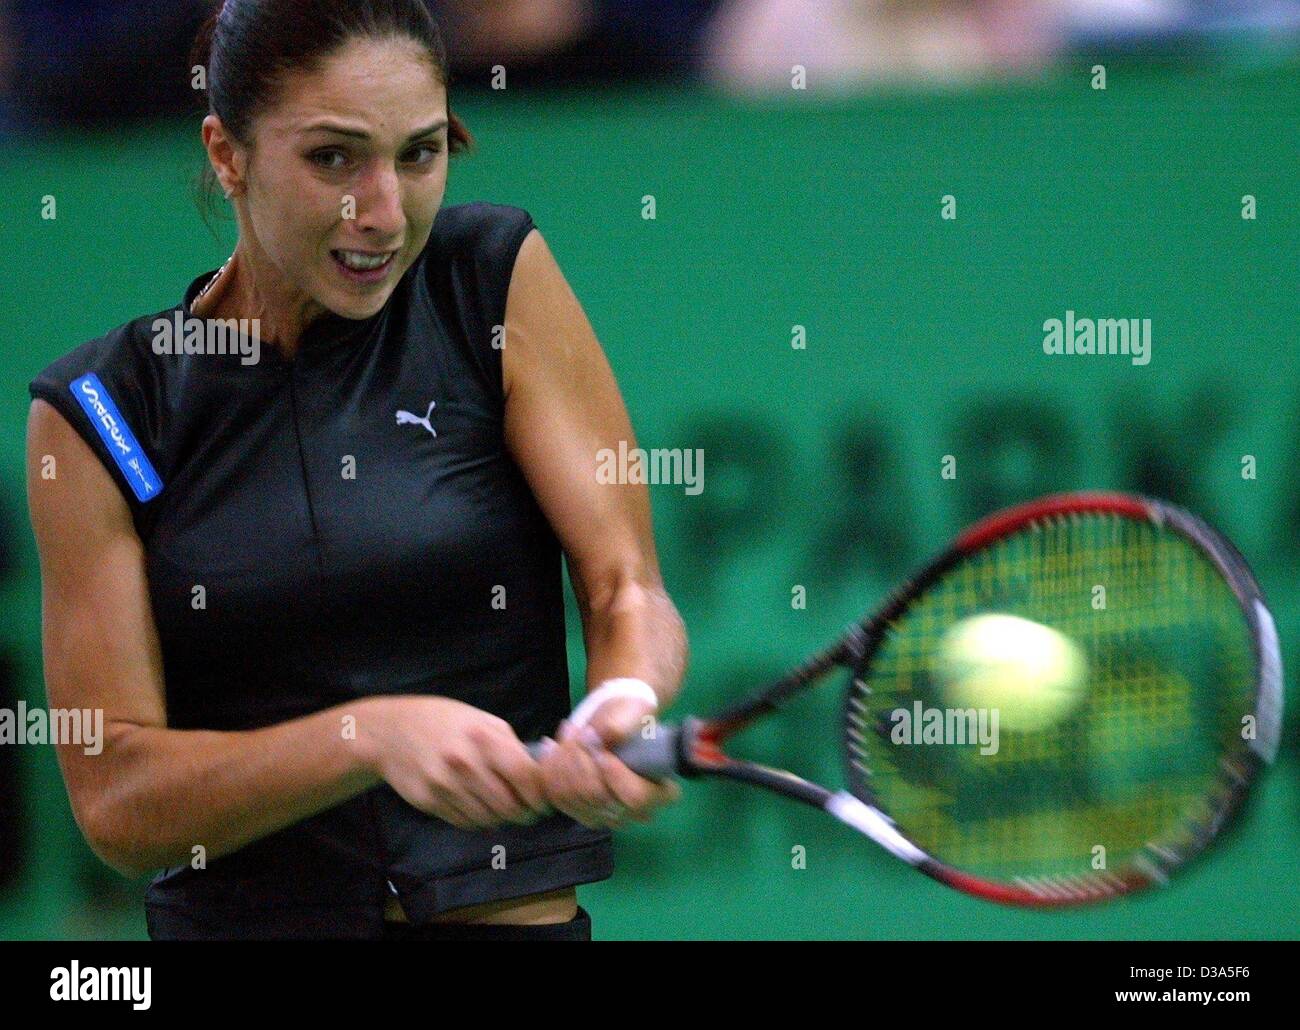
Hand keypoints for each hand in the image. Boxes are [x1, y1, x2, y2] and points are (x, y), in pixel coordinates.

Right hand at [353, 696, 550, 830]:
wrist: (391, 732)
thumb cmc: (444, 722)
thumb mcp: (482, 722)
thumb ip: (511, 747)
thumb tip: (539, 776)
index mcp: (484, 738)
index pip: (525, 776)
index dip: (540, 795)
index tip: (544, 802)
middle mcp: (464, 763)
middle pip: (509, 805)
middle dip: (524, 813)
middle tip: (528, 812)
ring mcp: (445, 785)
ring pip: (488, 819)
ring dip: (500, 818)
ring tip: (501, 808)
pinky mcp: (429, 802)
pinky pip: (465, 822)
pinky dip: (477, 820)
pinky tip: (476, 806)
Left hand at [537, 695, 679, 829]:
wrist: (613, 721)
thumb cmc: (631, 717)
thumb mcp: (634, 712)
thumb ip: (622, 724)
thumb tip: (602, 736)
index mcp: (661, 793)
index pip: (636, 797)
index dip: (614, 775)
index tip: (603, 750)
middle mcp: (635, 813)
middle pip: (598, 798)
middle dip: (582, 760)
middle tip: (581, 731)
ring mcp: (607, 816)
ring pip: (574, 798)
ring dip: (563, 761)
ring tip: (568, 733)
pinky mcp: (580, 811)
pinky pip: (557, 797)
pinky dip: (550, 769)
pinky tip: (552, 747)